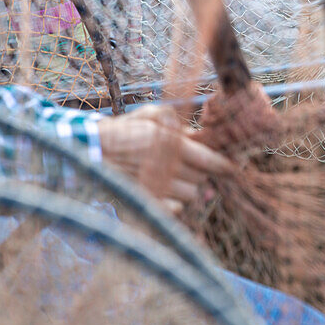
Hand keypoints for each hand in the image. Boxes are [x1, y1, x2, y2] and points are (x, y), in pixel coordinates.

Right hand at [98, 104, 234, 214]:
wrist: (92, 150)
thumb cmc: (126, 129)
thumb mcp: (154, 115)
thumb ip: (179, 124)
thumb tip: (198, 137)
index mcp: (173, 146)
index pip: (211, 161)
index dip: (225, 166)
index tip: (232, 168)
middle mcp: (168, 169)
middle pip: (202, 180)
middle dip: (200, 172)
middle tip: (189, 165)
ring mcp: (157, 188)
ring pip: (191, 196)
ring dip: (188, 187)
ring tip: (175, 176)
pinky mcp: (146, 202)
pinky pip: (175, 210)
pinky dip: (175, 203)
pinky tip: (165, 191)